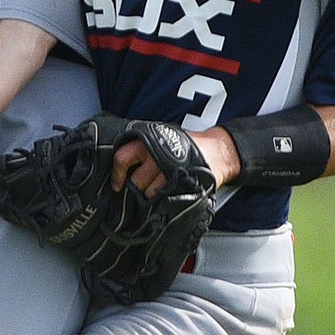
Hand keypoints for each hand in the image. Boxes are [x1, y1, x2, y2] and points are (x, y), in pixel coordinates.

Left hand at [110, 125, 239, 198]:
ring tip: (164, 184)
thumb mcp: (162, 137)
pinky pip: (163, 197)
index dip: (117, 174)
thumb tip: (123, 164)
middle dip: (140, 186)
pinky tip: (171, 190)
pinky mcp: (178, 182)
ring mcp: (167, 168)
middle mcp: (155, 153)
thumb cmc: (188, 144)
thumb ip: (142, 148)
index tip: (117, 185)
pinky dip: (165, 197)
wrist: (217, 151)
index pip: (122, 158)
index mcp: (147, 140)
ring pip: (149, 191)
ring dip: (154, 192)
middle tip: (149, 183)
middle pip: (136, 180)